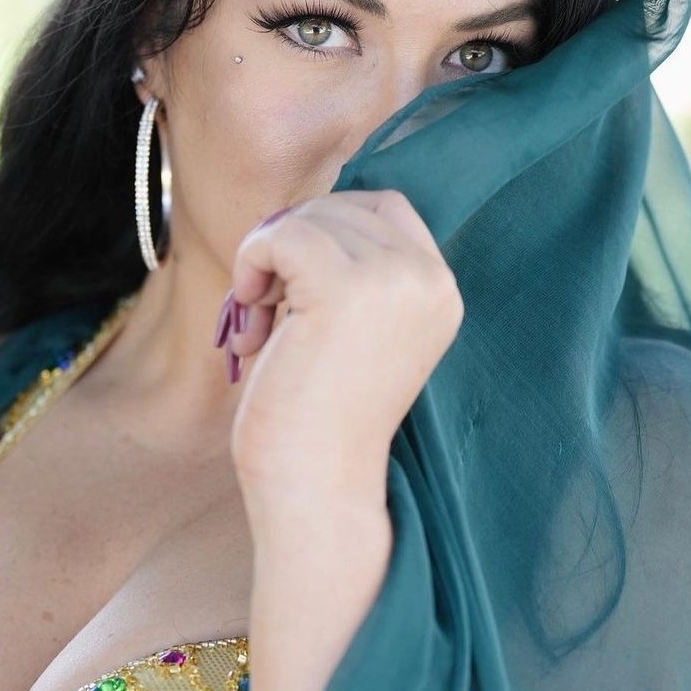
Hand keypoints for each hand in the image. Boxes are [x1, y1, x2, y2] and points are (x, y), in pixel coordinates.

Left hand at [219, 191, 463, 508]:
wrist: (317, 485)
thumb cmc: (320, 420)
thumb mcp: (355, 331)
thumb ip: (353, 273)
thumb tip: (300, 215)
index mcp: (440, 291)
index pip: (385, 206)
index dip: (328, 228)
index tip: (294, 284)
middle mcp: (428, 278)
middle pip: (342, 207)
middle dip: (291, 247)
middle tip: (267, 312)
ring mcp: (392, 279)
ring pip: (308, 219)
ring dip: (265, 263)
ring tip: (260, 329)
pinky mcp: (344, 287)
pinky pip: (280, 236)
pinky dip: (250, 267)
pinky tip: (251, 327)